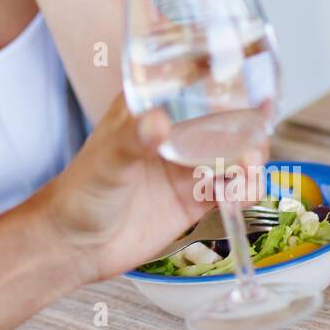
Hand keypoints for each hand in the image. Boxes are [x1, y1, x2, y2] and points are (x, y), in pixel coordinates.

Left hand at [39, 92, 264, 284]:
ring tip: (245, 179)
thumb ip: (132, 141)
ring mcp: (187, 165)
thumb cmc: (81, 194)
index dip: (226, 83)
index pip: (194, 84)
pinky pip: (233, 189)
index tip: (252, 87)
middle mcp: (174, 132)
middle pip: (225, 120)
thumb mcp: (107, 162)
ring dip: (251, 162)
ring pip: (235, 154)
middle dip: (248, 129)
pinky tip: (237, 200)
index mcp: (149, 108)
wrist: (76, 246)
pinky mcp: (196, 198)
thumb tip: (158, 122)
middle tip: (250, 151)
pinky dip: (245, 192)